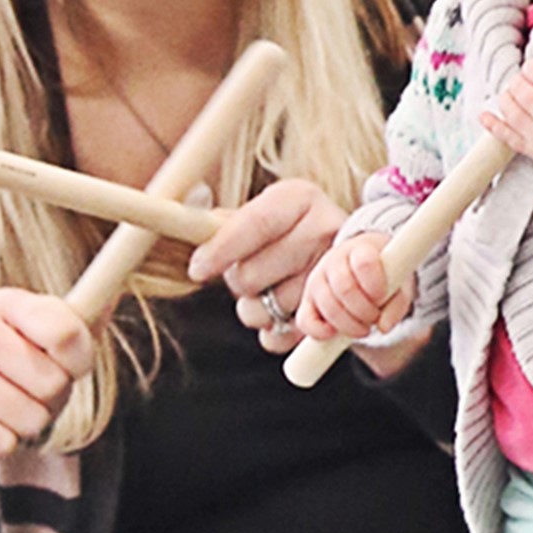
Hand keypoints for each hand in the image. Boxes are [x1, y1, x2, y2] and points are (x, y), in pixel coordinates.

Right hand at [0, 287, 95, 520]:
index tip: (65, 366)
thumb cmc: (13, 381)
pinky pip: (3, 442)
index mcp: (6, 303)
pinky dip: (2, 446)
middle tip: (24, 394)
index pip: (67, 333)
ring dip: (26, 426)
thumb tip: (114, 295)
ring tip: (2, 413)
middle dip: (50, 400)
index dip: (77, 362)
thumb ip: (81, 325)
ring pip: (31, 417)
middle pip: (53, 382)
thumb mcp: (50, 349)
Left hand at [187, 175, 345, 360]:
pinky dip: (273, 333)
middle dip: (239, 283)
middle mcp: (325, 228)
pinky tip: (279, 318)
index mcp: (299, 198)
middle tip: (245, 278)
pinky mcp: (340, 311)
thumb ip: (224, 220)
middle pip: (254, 273)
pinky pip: (288, 334)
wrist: (352, 262)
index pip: (255, 224)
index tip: (197, 270)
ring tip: (266, 295)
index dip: (221, 250)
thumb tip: (180, 211)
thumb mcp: (263, 216)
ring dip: (255, 309)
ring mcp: (337, 272)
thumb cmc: (287, 235)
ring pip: (269, 307)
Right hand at [299, 231, 412, 347]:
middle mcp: (333, 261)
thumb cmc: (384, 275)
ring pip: (328, 306)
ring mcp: (316, 280)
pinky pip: (305, 320)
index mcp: (360, 250)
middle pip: (345, 288)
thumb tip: (384, 327)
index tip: (382, 296)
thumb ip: (398, 302)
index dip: (375, 285)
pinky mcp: (307, 302)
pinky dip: (319, 332)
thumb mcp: (399, 284)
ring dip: (349, 325)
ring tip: (364, 328)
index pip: (364, 263)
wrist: (364, 266)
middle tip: (374, 318)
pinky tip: (334, 334)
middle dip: (364, 311)